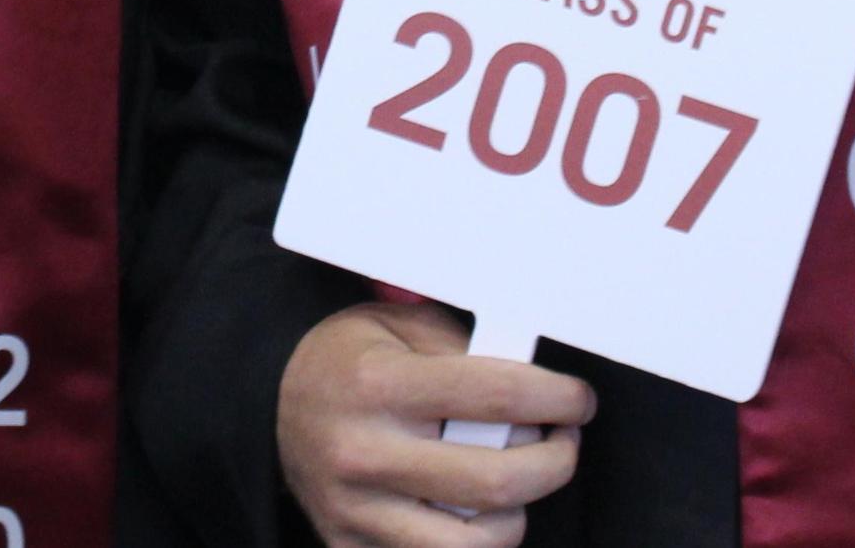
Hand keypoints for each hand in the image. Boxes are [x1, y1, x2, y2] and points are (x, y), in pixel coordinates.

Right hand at [277, 303, 593, 546]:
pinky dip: (473, 543)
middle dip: (555, 462)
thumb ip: (464, 353)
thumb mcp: (401, 328)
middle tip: (565, 442)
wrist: (274, 404)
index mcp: (378, 385)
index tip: (579, 400)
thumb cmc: (351, 360)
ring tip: (516, 481)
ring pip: (475, 543)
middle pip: (496, 482)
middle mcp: (364, 452)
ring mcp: (355, 511)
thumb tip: (536, 386)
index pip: (495, 396)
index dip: (555, 399)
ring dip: (517, 514)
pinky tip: (477, 512)